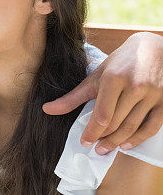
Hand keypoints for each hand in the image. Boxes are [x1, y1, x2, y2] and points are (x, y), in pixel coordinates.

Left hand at [43, 32, 162, 153]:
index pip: (102, 114)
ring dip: (118, 142)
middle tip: (94, 147)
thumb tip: (47, 109)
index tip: (84, 141)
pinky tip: (126, 145)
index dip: (92, 132)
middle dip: (103, 138)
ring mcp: (153, 95)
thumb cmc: (121, 63)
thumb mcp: (97, 75)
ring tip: (105, 148)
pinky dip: (138, 139)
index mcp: (114, 78)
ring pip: (132, 127)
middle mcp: (134, 87)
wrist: (154, 49)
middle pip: (116, 122)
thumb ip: (73, 96)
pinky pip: (152, 127)